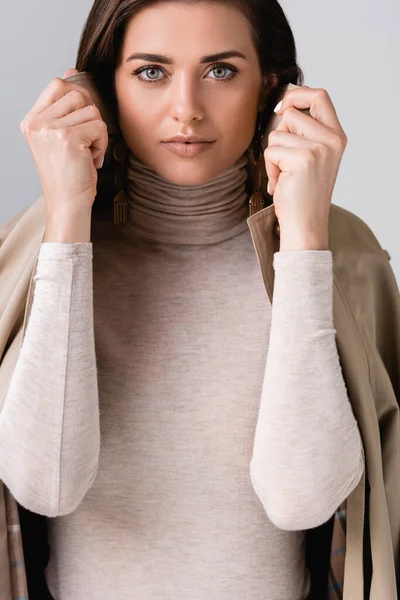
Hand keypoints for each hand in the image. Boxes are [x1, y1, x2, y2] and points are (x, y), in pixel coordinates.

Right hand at [20, 68, 107, 219]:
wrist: (67, 203)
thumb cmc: (67, 175)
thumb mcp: (59, 138)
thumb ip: (63, 107)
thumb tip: (71, 70)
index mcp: (31, 121)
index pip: (56, 84)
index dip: (76, 96)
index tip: (81, 118)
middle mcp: (37, 124)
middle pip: (78, 95)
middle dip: (89, 118)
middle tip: (84, 142)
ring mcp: (51, 130)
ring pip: (92, 111)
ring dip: (97, 133)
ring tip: (86, 153)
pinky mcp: (69, 138)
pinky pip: (99, 126)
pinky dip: (102, 143)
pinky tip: (91, 159)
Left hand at [264, 86, 347, 250]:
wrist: (305, 225)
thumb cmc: (302, 194)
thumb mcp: (311, 157)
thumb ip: (304, 131)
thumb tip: (283, 102)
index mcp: (337, 136)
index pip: (319, 95)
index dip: (296, 95)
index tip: (282, 108)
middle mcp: (332, 139)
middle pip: (293, 111)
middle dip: (280, 133)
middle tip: (285, 157)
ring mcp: (319, 148)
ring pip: (278, 133)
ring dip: (273, 155)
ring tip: (284, 175)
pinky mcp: (303, 159)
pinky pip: (271, 150)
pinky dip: (270, 168)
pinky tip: (281, 183)